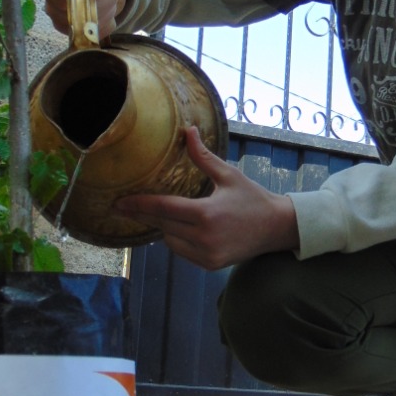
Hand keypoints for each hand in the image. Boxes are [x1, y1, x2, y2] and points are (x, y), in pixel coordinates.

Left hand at [116, 127, 299, 269]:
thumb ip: (203, 156)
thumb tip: (188, 130)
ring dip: (162, 227)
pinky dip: (176, 240)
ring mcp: (207, 254)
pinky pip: (181, 251)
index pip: (163, 208)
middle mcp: (204, 237)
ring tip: (158, 214)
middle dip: (143, 215)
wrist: (277, 228)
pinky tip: (177, 228)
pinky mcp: (209, 264)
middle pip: (162, 224)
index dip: (138, 205)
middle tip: (123, 206)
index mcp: (206, 213)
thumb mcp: (228, 174)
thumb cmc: (253, 198)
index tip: (118, 202)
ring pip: (169, 240)